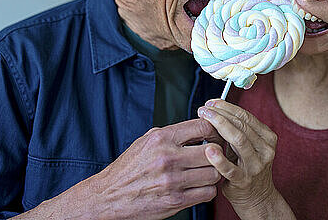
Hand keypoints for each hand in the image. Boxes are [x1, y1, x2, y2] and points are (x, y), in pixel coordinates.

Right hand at [14, 119, 222, 219]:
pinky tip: (201, 185)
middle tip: (217, 154)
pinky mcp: (175, 201)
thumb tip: (198, 126)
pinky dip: (208, 189)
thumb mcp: (147, 140)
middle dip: (217, 152)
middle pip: (213, 151)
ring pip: (213, 173)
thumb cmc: (129, 167)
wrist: (110, 196)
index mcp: (162, 138)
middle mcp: (168, 158)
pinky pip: (207, 193)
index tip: (215, 134)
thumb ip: (173, 133)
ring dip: (214, 172)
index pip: (203, 128)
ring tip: (208, 170)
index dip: (215, 130)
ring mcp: (173, 181)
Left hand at [198, 99, 286, 217]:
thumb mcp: (248, 146)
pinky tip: (208, 150)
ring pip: (239, 140)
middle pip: (242, 125)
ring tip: (204, 119)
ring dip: (219, 126)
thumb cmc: (247, 167)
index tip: (212, 102)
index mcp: (267, 138)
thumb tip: (214, 108)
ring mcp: (256, 166)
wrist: (257, 198)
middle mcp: (265, 150)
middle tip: (204, 108)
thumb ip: (237, 130)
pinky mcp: (244, 181)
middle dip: (221, 113)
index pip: (246, 116)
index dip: (228, 107)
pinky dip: (219, 158)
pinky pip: (231, 168)